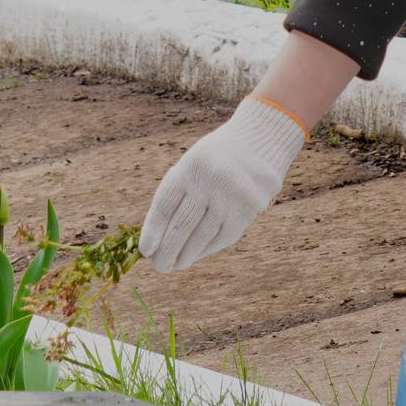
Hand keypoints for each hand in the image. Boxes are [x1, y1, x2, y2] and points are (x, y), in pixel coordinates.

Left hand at [139, 97, 306, 271]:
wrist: (260, 138)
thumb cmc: (216, 157)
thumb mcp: (192, 164)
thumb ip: (177, 195)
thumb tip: (156, 236)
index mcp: (189, 168)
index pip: (164, 207)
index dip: (153, 232)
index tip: (145, 251)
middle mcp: (208, 182)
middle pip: (181, 225)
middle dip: (167, 251)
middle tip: (159, 266)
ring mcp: (229, 197)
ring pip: (201, 236)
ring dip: (185, 255)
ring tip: (175, 265)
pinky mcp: (246, 210)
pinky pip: (221, 237)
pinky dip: (206, 249)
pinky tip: (195, 256)